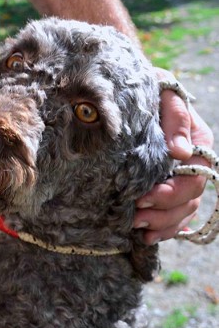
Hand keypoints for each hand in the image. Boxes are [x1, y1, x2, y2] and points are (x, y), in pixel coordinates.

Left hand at [134, 68, 213, 244]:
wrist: (129, 91)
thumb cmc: (146, 90)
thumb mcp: (162, 91)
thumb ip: (175, 116)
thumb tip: (180, 150)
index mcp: (198, 142)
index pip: (195, 177)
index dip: (171, 193)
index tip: (143, 197)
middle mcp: (192, 163)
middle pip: (189, 199)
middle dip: (163, 213)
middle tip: (133, 216)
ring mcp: (179, 176)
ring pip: (183, 212)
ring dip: (161, 224)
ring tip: (135, 228)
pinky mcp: (164, 186)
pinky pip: (173, 216)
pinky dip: (162, 229)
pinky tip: (143, 237)